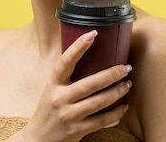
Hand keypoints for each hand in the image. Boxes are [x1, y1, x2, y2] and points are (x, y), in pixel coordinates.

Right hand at [18, 30, 132, 141]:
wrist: (38, 140)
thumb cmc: (48, 111)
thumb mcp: (51, 90)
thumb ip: (66, 77)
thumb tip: (87, 56)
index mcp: (53, 84)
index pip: (65, 62)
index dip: (78, 47)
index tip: (92, 34)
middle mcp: (60, 99)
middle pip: (89, 83)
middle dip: (111, 74)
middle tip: (126, 66)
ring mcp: (68, 115)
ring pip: (98, 102)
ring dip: (117, 92)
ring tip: (127, 83)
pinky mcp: (77, 130)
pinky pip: (101, 121)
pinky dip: (115, 113)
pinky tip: (124, 106)